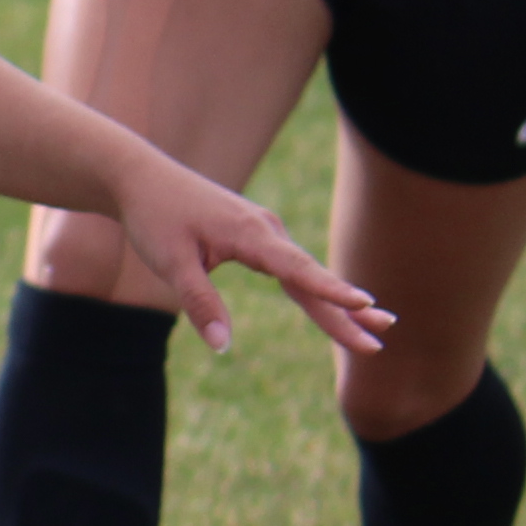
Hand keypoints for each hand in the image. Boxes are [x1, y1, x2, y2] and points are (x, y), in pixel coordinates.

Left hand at [105, 151, 388, 358]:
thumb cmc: (154, 218)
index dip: (332, 292)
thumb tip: (222, 346)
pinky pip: (292, 267)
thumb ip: (199, 303)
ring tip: (375, 326)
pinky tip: (335, 307)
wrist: (141, 179)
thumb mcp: (171, 264)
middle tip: (384, 335)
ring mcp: (264, 231)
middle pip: (312, 277)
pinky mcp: (256, 236)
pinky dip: (315, 288)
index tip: (366, 304)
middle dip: (347, 309)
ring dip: (338, 302)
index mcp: (250, 234)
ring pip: (306, 274)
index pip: (299, 270)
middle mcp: (266, 230)